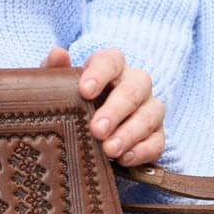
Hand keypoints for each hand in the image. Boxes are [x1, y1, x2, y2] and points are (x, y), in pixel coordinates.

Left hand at [40, 45, 164, 166]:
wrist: (93, 127)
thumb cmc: (76, 100)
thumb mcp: (61, 85)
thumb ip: (55, 69)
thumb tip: (57, 53)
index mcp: (112, 66)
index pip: (110, 61)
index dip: (99, 75)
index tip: (84, 91)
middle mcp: (135, 83)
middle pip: (133, 90)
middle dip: (115, 110)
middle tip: (96, 129)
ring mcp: (150, 108)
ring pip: (149, 115)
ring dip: (129, 133)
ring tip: (109, 150)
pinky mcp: (157, 134)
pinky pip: (157, 141)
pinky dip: (142, 151)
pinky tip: (124, 159)